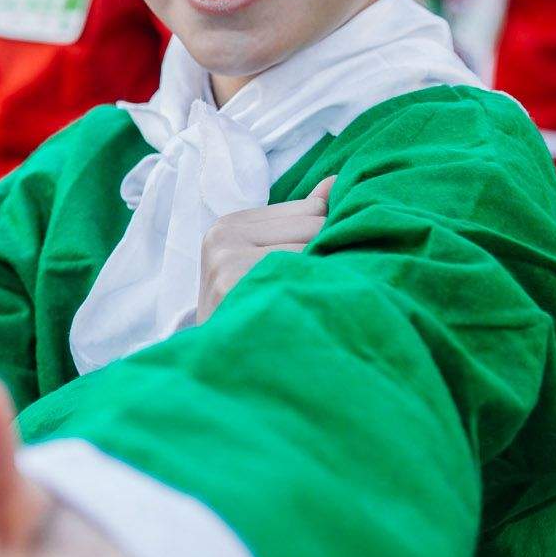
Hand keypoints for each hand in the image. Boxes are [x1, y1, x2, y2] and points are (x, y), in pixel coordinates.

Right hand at [196, 176, 333, 322]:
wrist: (219, 375)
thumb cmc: (251, 313)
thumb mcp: (265, 261)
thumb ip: (302, 221)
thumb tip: (336, 182)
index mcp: (229, 226)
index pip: (311, 211)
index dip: (327, 241)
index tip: (315, 273)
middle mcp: (222, 239)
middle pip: (316, 227)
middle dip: (328, 257)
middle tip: (317, 293)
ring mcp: (227, 265)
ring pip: (315, 253)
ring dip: (327, 279)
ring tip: (313, 308)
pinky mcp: (237, 290)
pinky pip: (305, 279)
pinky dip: (319, 297)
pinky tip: (308, 317)